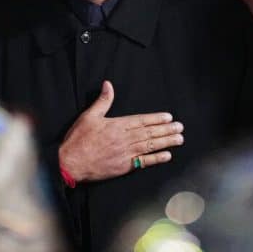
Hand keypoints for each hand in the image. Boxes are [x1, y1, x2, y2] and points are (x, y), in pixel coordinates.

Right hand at [58, 80, 183, 182]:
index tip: (168, 117)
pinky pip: (144, 162)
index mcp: (117, 125)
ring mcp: (125, 153)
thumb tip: (108, 85)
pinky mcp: (124, 166)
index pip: (141, 120)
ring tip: (179, 139)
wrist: (71, 163)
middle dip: (166, 130)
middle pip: (149, 133)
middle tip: (180, 127)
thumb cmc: (78, 139)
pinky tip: (167, 155)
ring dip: (166, 142)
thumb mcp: (89, 116)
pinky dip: (156, 159)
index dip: (156, 119)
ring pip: (150, 146)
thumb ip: (102, 101)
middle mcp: (124, 139)